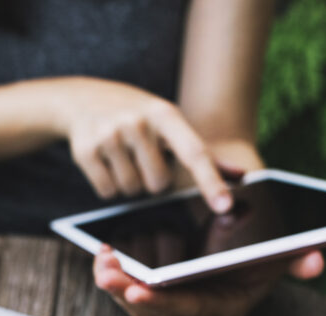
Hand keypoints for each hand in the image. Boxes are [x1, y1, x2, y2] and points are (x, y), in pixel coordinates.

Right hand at [56, 78, 231, 212]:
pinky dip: (107, 185)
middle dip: (151, 179)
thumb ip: (204, 152)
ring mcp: (109, 135)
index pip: (194, 153)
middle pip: (158, 184)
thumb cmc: (137, 115)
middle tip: (141, 157)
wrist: (82, 98)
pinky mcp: (85, 151)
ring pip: (131, 190)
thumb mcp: (169, 123)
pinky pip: (107, 192)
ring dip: (129, 183)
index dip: (210, 182)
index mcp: (165, 114)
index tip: (224, 206)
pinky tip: (103, 161)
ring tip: (121, 156)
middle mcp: (138, 122)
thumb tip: (242, 175)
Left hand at [93, 245, 324, 315]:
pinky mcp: (159, 300)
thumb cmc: (260, 242)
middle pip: (157, 311)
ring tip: (101, 261)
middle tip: (108, 274)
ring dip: (116, 285)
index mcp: (226, 308)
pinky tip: (103, 256)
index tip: (139, 290)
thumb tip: (317, 262)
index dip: (164, 301)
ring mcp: (176, 311)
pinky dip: (116, 277)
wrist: (245, 237)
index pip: (191, 309)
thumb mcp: (280, 248)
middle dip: (128, 292)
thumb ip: (296, 257)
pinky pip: (131, 294)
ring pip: (138, 306)